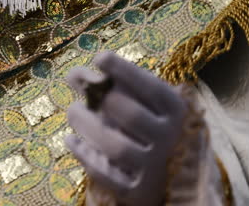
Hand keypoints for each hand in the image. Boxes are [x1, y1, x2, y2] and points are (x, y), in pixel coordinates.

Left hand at [64, 51, 187, 205]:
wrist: (178, 180)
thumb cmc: (155, 129)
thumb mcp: (150, 106)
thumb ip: (120, 88)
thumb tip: (76, 74)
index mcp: (177, 112)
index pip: (151, 88)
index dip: (124, 70)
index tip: (99, 58)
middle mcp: (170, 140)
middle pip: (129, 114)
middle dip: (100, 97)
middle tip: (80, 89)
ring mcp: (155, 168)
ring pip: (115, 146)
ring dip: (87, 125)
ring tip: (73, 111)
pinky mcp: (137, 192)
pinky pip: (106, 175)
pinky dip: (84, 155)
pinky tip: (70, 139)